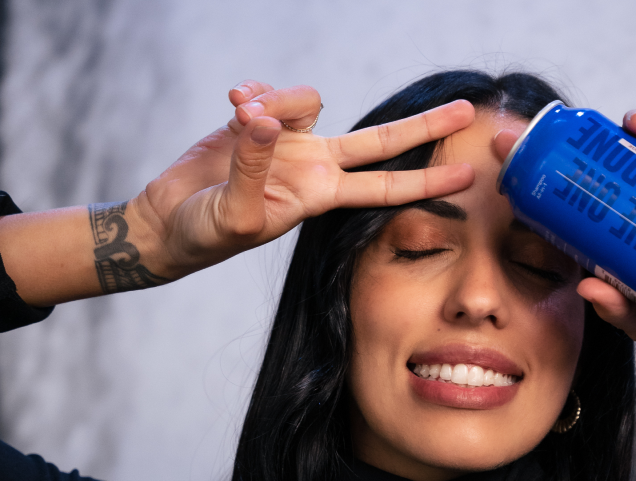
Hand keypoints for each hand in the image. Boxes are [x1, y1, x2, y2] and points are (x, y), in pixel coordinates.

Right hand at [132, 81, 475, 278]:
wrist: (168, 224)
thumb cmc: (205, 236)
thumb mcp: (236, 213)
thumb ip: (254, 167)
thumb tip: (265, 120)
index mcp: (320, 194)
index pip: (385, 186)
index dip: (426, 179)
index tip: (467, 175)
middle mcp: (314, 164)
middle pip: (381, 140)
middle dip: (423, 125)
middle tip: (466, 109)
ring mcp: (289, 141)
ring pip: (307, 99)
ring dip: (277, 98)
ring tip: (238, 113)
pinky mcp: (257, 122)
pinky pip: (267, 91)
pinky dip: (252, 90)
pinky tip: (232, 101)